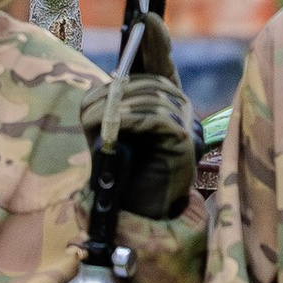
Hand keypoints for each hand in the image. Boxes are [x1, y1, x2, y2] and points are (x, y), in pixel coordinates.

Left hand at [81, 68, 195, 221]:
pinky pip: (159, 117)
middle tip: (96, 107)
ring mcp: (186, 122)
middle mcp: (181, 108)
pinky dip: (134, 117)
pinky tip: (117, 124)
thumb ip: (112, 106)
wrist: (142, 202)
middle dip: (119, 93)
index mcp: (167, 102)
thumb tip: (110, 85)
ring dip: (123, 106)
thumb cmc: (127, 165)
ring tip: (102, 118)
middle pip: (151, 85)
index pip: (147, 80)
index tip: (101, 94)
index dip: (122, 82)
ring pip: (154, 99)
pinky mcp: (184, 138)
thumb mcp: (114, 131)